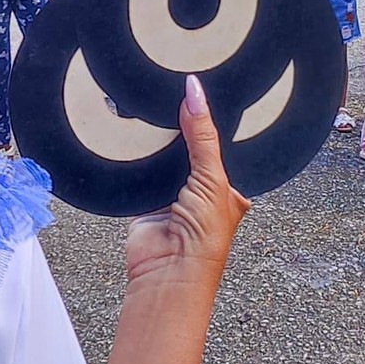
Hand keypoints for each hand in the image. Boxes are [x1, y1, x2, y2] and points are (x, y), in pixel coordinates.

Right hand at [124, 75, 249, 282]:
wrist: (166, 271)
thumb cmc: (204, 239)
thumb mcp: (213, 178)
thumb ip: (202, 136)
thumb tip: (195, 94)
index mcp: (229, 188)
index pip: (221, 144)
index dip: (212, 122)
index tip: (200, 92)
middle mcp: (202, 190)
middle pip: (190, 148)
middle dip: (183, 131)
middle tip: (175, 98)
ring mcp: (172, 193)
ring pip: (165, 155)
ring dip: (158, 144)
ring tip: (154, 115)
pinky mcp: (146, 196)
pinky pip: (141, 167)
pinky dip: (137, 155)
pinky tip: (135, 137)